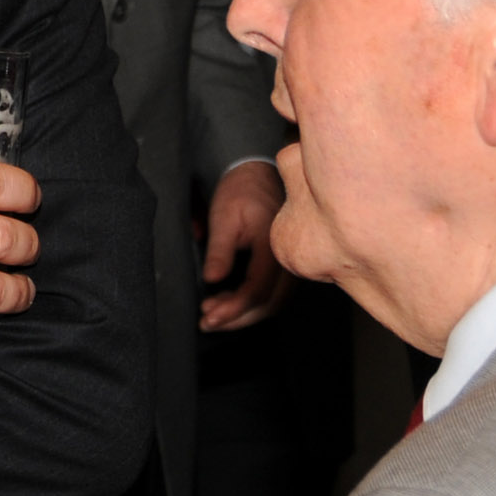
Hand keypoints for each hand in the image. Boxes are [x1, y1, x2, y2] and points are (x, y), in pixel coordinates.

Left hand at [200, 159, 291, 331]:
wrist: (257, 174)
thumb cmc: (241, 191)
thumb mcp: (223, 217)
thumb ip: (219, 250)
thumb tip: (212, 279)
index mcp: (273, 245)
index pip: (257, 290)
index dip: (233, 309)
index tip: (210, 316)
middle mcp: (286, 258)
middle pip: (267, 304)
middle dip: (235, 318)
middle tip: (206, 321)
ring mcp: (288, 264)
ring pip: (270, 303)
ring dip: (241, 314)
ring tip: (212, 314)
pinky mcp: (283, 266)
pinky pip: (270, 293)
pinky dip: (249, 304)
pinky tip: (226, 302)